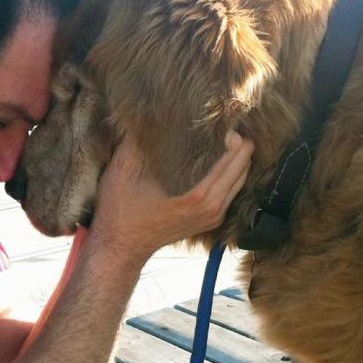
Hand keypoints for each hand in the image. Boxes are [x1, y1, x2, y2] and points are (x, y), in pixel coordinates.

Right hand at [91, 131, 253, 263]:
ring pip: (240, 181)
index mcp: (198, 199)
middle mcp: (212, 210)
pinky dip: (231, 173)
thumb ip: (136, 142)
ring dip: (237, 159)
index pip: (231, 163)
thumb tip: (145, 113)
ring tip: (225, 135)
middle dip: (239, 146)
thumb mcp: (122, 172)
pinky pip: (231, 191)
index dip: (233, 139)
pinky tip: (220, 156)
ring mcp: (213, 218)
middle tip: (225, 122)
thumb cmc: (120, 212)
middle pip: (242, 170)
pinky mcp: (209, 220)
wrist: (120, 248)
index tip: (223, 120)